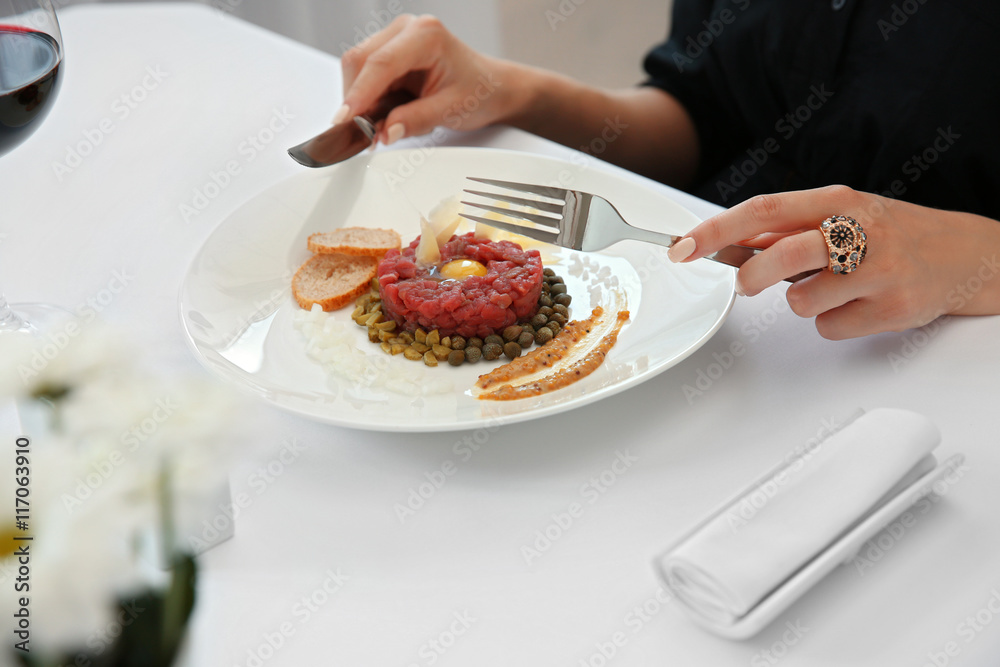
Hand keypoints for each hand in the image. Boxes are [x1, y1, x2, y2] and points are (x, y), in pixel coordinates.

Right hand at [338, 14, 515, 144]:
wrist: (491, 87)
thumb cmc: (479, 91)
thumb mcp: (452, 110)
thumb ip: (415, 120)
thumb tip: (384, 131)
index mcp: (426, 35)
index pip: (381, 64)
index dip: (359, 94)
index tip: (345, 120)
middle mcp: (407, 30)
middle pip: (360, 61)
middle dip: (357, 100)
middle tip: (364, 134)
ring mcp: (395, 39)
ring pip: (357, 69)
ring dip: (362, 102)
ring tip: (384, 125)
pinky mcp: (389, 52)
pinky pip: (365, 76)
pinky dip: (369, 100)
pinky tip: (387, 114)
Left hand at [668, 185, 999, 338]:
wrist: (966, 254)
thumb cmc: (890, 233)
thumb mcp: (839, 215)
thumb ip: (784, 228)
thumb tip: (724, 241)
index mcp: (837, 200)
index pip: (764, 209)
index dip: (717, 230)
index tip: (682, 248)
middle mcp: (860, 229)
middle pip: (783, 254)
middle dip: (753, 277)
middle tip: (746, 285)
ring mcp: (880, 271)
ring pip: (804, 301)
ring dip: (803, 303)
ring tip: (832, 289)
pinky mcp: (894, 308)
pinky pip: (831, 328)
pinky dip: (833, 323)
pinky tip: (858, 306)